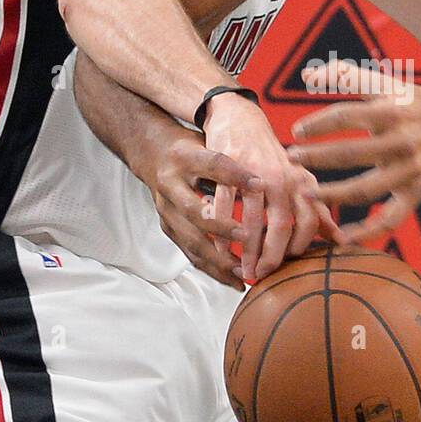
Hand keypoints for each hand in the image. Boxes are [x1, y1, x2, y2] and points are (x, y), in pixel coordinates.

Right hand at [142, 126, 259, 289]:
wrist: (154, 153)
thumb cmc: (194, 148)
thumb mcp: (211, 142)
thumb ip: (234, 160)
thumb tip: (266, 180)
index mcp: (184, 158)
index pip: (213, 165)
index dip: (235, 174)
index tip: (260, 183)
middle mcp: (169, 184)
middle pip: (193, 211)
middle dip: (220, 227)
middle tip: (247, 236)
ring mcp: (165, 209)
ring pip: (191, 239)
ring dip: (218, 258)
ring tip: (244, 270)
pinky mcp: (168, 227)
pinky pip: (190, 253)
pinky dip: (213, 269)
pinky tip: (234, 280)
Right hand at [201, 93, 342, 281]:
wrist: (242, 120)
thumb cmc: (273, 159)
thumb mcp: (301, 181)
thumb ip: (319, 212)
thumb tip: (343, 242)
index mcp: (303, 183)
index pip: (310, 222)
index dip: (301, 247)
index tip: (288, 267)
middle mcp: (283, 178)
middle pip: (282, 224)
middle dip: (272, 255)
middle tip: (261, 276)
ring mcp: (256, 172)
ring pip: (252, 218)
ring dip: (247, 248)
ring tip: (242, 269)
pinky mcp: (229, 168)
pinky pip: (225, 204)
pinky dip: (221, 228)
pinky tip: (219, 246)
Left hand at [287, 62, 420, 243]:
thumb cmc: (416, 102)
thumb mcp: (386, 84)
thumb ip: (345, 76)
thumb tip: (307, 74)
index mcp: (390, 111)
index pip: (344, 116)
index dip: (317, 124)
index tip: (297, 131)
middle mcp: (400, 141)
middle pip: (350, 153)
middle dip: (316, 158)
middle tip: (291, 160)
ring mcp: (410, 169)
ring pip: (365, 189)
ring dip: (333, 194)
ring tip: (307, 194)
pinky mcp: (418, 191)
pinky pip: (391, 218)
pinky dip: (368, 231)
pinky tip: (343, 238)